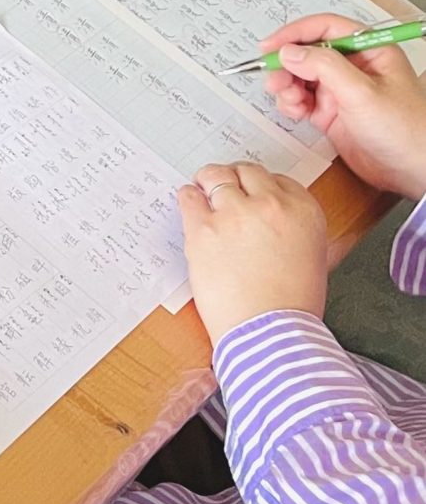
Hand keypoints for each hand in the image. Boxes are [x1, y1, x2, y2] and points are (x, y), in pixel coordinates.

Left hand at [178, 162, 328, 342]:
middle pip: (247, 172)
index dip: (260, 187)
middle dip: (234, 178)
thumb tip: (282, 222)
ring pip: (216, 176)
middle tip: (223, 186)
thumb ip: (299, 230)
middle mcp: (271, 204)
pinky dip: (188, 197)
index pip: (278, 180)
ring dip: (208, 182)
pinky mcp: (204, 229)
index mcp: (304, 210)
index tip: (250, 194)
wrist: (271, 331)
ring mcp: (235, 214)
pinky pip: (189, 198)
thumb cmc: (293, 305)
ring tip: (202, 189)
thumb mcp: (316, 258)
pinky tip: (189, 203)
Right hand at [261, 13, 425, 199]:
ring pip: (301, 77)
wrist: (413, 169)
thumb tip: (290, 52)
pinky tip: (296, 112)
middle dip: (287, 65)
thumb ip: (324, 67)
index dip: (294, 34)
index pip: (325, 28)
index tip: (270, 47)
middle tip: (275, 81)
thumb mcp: (362, 93)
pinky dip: (292, 104)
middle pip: (308, 52)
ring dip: (287, 87)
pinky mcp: (332, 113)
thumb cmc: (405, 129)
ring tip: (290, 101)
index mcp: (369, 50)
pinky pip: (302, 100)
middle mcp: (353, 66)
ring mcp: (341, 90)